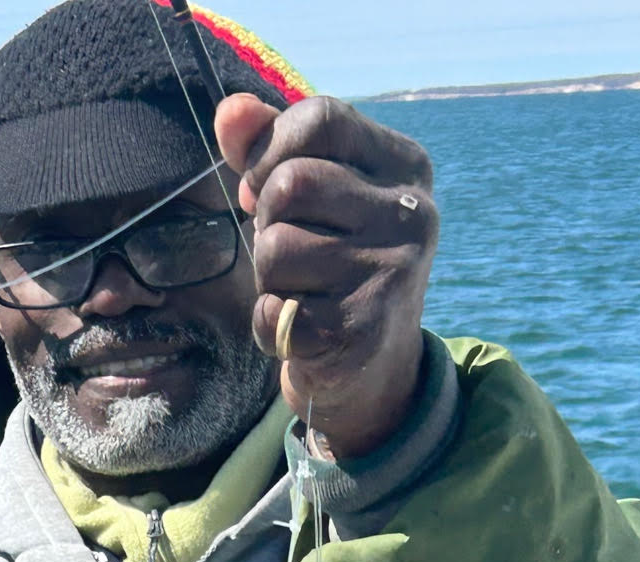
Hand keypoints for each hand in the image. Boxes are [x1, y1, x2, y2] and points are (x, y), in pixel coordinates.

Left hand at [215, 94, 437, 462]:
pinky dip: (268, 324)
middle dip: (267, 220)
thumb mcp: (315, 197)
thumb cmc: (335, 264)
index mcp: (405, 168)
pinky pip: (272, 310)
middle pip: (292, 184)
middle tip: (290, 250)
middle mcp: (410, 216)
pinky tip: (298, 330)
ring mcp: (390, 274)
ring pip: (276, 248)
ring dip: (268, 276)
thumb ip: (272, 147)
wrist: (374, 369)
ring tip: (300, 290)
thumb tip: (229, 113)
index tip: (266, 187)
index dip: (272, 150)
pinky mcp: (359, 331)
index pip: (320, 118)